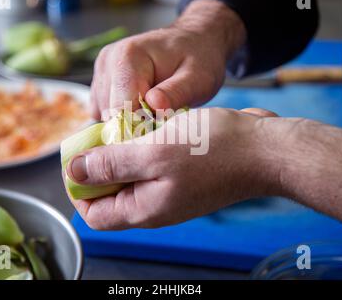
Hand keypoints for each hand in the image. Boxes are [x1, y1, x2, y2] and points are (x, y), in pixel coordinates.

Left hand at [66, 107, 278, 229]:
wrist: (265, 149)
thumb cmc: (215, 150)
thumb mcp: (154, 153)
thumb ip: (112, 164)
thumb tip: (75, 173)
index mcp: (145, 209)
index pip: (95, 214)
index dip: (78, 189)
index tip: (77, 159)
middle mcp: (156, 204)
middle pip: (111, 192)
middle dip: (99, 164)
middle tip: (100, 134)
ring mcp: (171, 190)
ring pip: (132, 175)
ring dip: (122, 151)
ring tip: (124, 127)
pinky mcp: (183, 174)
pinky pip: (153, 164)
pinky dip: (144, 146)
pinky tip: (149, 126)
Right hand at [90, 0, 245, 119]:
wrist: (195, 41)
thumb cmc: (199, 59)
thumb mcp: (197, 78)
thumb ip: (176, 93)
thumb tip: (153, 105)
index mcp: (127, 57)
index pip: (120, 109)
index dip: (140, 127)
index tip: (163, 128)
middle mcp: (108, 62)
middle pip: (111, 114)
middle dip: (135, 125)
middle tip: (164, 119)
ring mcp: (102, 71)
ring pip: (107, 116)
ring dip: (130, 122)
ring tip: (157, 111)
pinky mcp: (101, 82)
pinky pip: (105, 112)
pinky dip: (124, 117)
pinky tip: (145, 109)